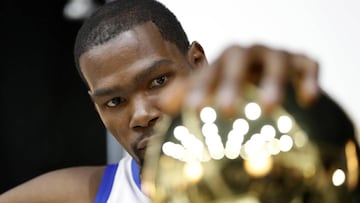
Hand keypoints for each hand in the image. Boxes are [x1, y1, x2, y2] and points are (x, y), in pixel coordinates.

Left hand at [163, 44, 319, 116]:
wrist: (262, 77)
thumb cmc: (232, 86)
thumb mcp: (209, 89)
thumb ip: (186, 94)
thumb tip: (161, 104)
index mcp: (224, 60)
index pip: (211, 70)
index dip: (202, 88)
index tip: (195, 109)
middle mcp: (249, 53)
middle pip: (240, 60)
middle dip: (233, 83)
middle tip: (227, 111)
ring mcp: (276, 55)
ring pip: (275, 60)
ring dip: (272, 81)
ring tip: (268, 107)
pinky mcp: (301, 61)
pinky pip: (308, 64)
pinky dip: (309, 78)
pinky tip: (308, 99)